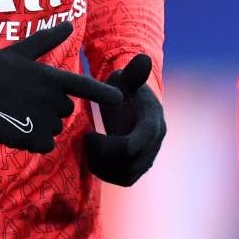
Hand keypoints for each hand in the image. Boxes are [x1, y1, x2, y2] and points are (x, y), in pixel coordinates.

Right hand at [0, 22, 122, 153]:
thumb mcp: (20, 51)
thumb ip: (48, 40)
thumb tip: (69, 23)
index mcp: (50, 78)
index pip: (85, 86)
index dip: (104, 94)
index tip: (119, 100)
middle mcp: (50, 99)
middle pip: (65, 109)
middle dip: (51, 107)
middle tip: (25, 99)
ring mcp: (41, 120)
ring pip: (54, 128)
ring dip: (41, 124)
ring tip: (17, 112)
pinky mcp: (31, 139)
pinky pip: (44, 144)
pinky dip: (33, 140)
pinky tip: (16, 128)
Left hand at [82, 54, 165, 185]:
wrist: (133, 100)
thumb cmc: (126, 86)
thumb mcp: (126, 78)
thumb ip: (134, 72)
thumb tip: (144, 59)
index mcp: (152, 122)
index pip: (135, 144)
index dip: (109, 146)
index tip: (88, 135)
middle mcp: (154, 143)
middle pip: (130, 164)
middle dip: (102, 157)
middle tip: (84, 143)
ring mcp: (148, 156)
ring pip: (127, 176)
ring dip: (102, 169)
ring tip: (86, 151)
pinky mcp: (139, 165)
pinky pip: (125, 179)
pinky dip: (106, 175)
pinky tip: (92, 159)